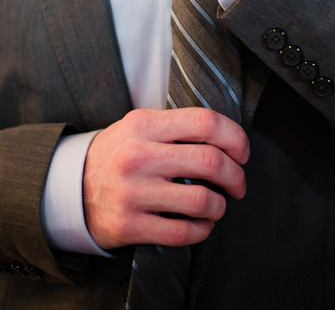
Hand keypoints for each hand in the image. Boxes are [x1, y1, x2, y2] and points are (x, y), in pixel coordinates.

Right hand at [82, 108, 248, 248]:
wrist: (71, 187)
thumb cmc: (120, 153)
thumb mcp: (140, 125)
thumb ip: (179, 126)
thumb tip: (229, 140)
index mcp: (144, 124)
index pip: (205, 122)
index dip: (235, 137)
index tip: (242, 152)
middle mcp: (138, 156)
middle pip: (211, 161)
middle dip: (236, 176)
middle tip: (238, 184)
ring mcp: (132, 192)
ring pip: (202, 200)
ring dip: (220, 206)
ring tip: (217, 205)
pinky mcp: (128, 225)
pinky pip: (182, 233)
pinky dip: (202, 230)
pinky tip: (202, 224)